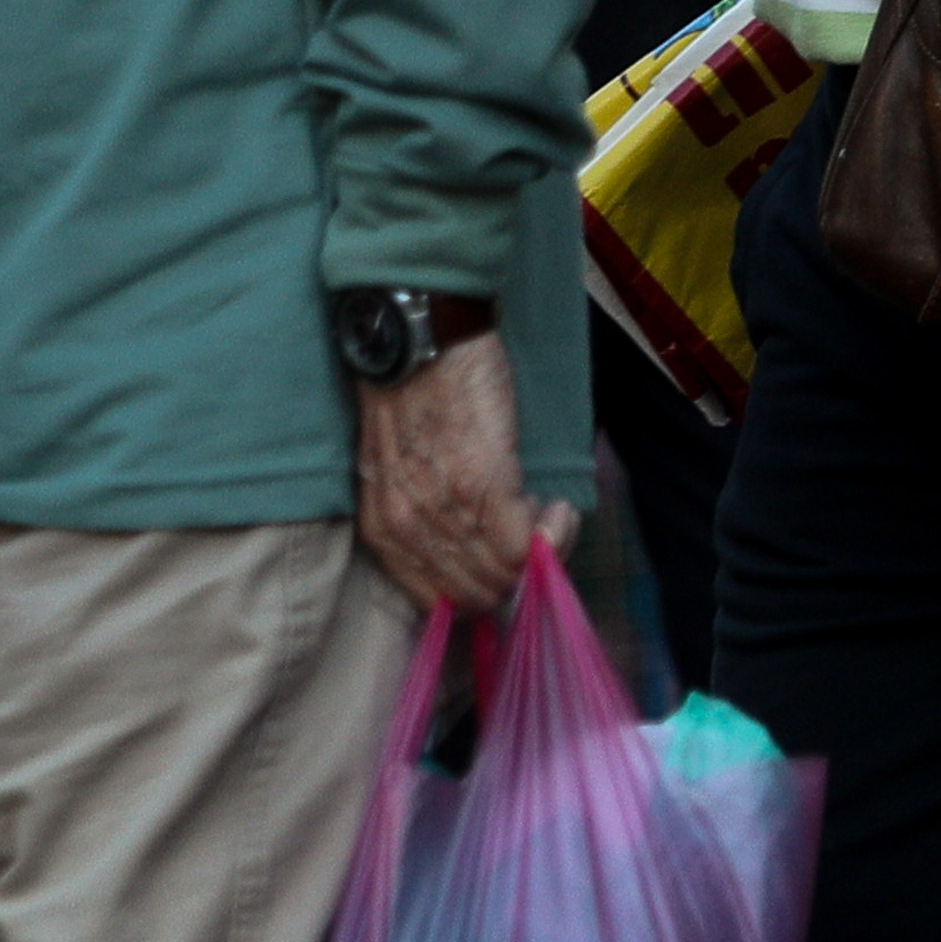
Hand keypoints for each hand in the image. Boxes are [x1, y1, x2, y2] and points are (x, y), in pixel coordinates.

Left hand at [351, 332, 557, 618]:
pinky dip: (554, 533)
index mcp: (384, 530)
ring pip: (506, 576)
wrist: (419, 340)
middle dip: (516, 577)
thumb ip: (421, 515)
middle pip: (477, 595)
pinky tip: (556, 509)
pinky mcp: (487, 486)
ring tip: (548, 516)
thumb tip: (470, 551)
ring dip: (540, 552)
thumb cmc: (410, 395)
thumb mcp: (396, 471)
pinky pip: (529, 546)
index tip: (506, 562)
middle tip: (534, 538)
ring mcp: (448, 512)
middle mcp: (410, 531)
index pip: (440, 601)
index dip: (483, 590)